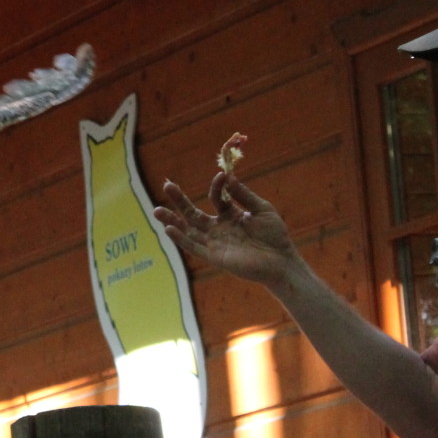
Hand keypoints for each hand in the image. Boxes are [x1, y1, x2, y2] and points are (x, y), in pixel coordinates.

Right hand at [154, 171, 300, 289]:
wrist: (281, 261)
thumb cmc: (275, 236)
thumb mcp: (261, 209)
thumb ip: (243, 195)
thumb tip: (228, 177)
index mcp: (230, 216)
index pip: (216, 198)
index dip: (216, 186)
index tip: (221, 176)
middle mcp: (219, 229)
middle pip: (193, 213)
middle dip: (179, 201)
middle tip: (166, 185)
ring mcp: (215, 243)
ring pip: (188, 230)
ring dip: (172, 220)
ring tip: (156, 209)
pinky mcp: (215, 256)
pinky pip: (194, 246)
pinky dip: (181, 238)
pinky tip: (169, 229)